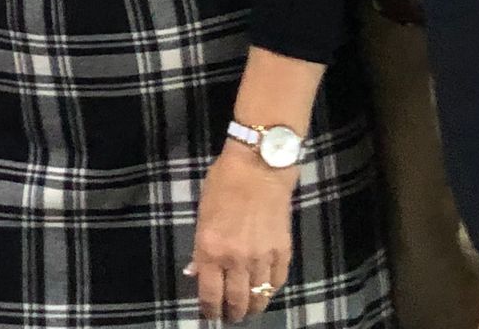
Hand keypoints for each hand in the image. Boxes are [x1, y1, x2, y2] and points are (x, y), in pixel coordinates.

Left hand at [186, 145, 295, 320]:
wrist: (259, 165)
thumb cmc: (223, 183)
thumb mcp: (202, 214)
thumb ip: (200, 246)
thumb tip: (196, 272)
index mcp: (210, 249)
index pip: (209, 294)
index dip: (209, 310)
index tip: (209, 315)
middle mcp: (235, 259)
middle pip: (235, 301)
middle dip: (232, 313)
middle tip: (230, 316)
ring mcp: (261, 257)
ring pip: (258, 297)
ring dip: (252, 307)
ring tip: (248, 310)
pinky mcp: (283, 251)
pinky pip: (277, 282)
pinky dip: (270, 290)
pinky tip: (265, 291)